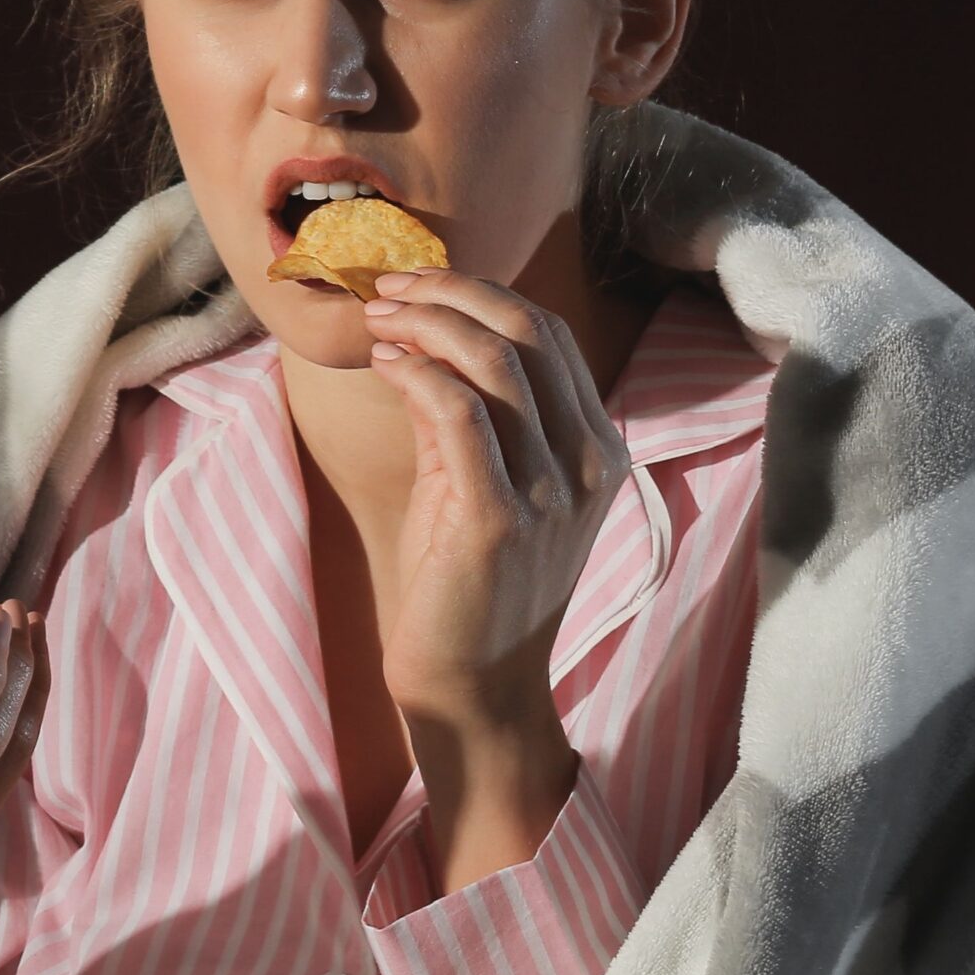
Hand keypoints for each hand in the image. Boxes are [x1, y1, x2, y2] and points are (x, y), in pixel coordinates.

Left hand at [361, 272, 628, 885]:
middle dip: (448, 290)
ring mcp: (551, 493)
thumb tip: (425, 337)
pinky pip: (459, 411)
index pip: (551, 333)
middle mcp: (588, 464)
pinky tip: (383, 363)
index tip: (415, 282)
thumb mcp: (485, 487)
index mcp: (599, 450)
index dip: (479, 290)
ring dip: (423, 321)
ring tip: (375, 318)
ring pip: (494, 359)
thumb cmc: (472, 590)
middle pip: (528, 330)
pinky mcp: (498, 519)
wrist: (475, 692)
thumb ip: (474, 416)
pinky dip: (415, 370)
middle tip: (384, 285)